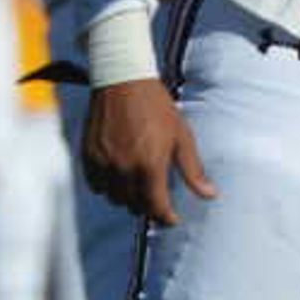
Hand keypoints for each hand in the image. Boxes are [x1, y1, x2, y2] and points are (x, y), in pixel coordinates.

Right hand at [84, 78, 219, 227]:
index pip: (156, 207)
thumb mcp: (181, 135)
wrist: (123, 80)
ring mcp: (104, 163)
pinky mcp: (89, 156)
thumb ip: (193, 170)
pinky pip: (96, 186)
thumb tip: (210, 195)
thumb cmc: (157, 106)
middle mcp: (124, 168)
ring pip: (114, 198)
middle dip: (148, 207)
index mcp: (150, 165)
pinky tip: (119, 176)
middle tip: (157, 199)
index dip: (166, 218)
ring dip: (127, 198)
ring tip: (138, 187)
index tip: (172, 219)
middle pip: (135, 205)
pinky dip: (108, 187)